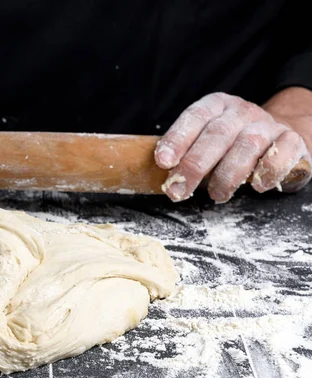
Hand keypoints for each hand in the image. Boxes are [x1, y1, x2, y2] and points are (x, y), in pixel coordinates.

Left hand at [155, 91, 311, 202]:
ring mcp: (267, 124)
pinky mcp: (292, 140)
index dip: (176, 139)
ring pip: (246, 145)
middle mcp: (241, 112)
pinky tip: (256, 186)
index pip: (194, 117)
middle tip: (177, 191)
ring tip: (216, 195)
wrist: (278, 139)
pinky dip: (268, 171)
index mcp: (216, 106)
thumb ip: (186, 154)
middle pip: (216, 135)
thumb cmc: (230, 146)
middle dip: (194, 166)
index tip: (162, 162)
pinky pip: (282, 153)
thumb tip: (161, 177)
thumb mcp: (206, 141)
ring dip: (227, 175)